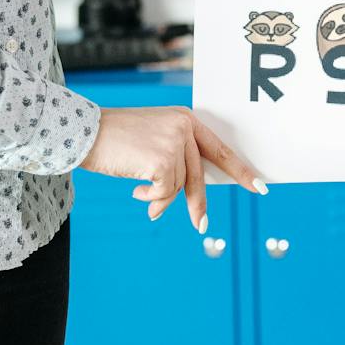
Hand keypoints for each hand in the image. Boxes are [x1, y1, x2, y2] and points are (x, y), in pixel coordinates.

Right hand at [80, 106, 265, 230]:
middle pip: (200, 174)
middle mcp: (183, 127)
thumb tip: (188, 192)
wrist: (84, 131)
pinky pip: (164, 193)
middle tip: (202, 226)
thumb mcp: (151, 139)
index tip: (259, 186)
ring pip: (177, 186)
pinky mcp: (161, 160)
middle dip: (198, 203)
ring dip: (159, 199)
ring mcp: (173, 143)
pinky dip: (151, 199)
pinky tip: (135, 192)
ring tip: (141, 196)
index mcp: (185, 119)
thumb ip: (174, 156)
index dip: (239, 169)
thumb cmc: (114, 138)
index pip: (219, 147)